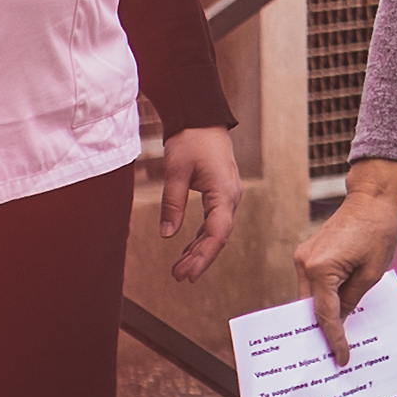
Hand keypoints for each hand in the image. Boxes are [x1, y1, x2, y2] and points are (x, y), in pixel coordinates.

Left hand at [153, 125, 241, 283]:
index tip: (187, 274)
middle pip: (218, 237)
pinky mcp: (220, 194)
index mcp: (225, 193)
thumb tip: (166, 235)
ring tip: (179, 269)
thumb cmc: (191, 141)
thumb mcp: (176, 172)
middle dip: (200, 259)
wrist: (202, 119)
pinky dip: (199, 238)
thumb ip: (172, 204)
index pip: (217, 233)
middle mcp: (231, 198)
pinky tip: (186, 250)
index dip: (203, 256)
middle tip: (179, 277)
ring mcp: (227, 197)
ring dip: (199, 251)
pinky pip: (212, 222)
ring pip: (216, 232)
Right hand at [297, 164, 396, 356]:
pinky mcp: (308, 253)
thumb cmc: (379, 231)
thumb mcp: (372, 272)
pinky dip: (322, 298)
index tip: (341, 358)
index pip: (324, 314)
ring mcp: (303, 257)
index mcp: (321, 269)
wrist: (373, 197)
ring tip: (335, 338)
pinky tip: (335, 311)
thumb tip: (340, 321)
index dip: (334, 338)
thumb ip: (353, 300)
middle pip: (310, 308)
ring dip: (321, 314)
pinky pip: (313, 284)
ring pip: (309, 297)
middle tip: (332, 357)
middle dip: (321, 331)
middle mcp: (305, 263)